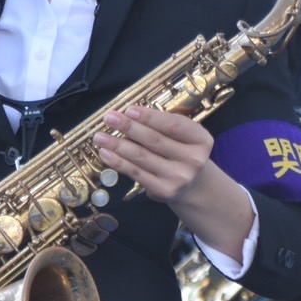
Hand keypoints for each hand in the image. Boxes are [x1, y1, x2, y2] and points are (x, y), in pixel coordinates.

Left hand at [91, 106, 214, 203]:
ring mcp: (179, 177)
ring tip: (100, 136)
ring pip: (142, 157)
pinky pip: (136, 173)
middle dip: (129, 127)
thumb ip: (162, 125)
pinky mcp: (164, 190)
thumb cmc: (181, 152)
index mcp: (201, 139)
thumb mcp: (183, 136)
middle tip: (109, 118)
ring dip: (117, 145)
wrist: (193, 186)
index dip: (149, 117)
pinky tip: (105, 153)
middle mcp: (194, 159)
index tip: (129, 109)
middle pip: (155, 140)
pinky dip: (118, 162)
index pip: (174, 125)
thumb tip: (128, 115)